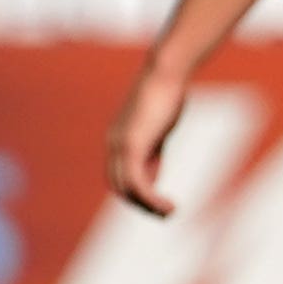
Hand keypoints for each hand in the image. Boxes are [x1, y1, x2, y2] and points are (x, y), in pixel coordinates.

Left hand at [107, 62, 188, 217]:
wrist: (166, 71)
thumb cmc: (168, 92)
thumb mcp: (159, 128)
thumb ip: (152, 153)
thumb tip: (151, 180)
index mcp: (117, 138)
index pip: (119, 175)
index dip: (136, 190)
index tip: (158, 199)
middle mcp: (113, 144)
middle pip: (118, 185)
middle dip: (140, 203)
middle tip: (163, 212)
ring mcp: (120, 145)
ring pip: (126, 188)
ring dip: (147, 206)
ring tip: (169, 212)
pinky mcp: (132, 146)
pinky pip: (137, 183)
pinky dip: (151, 199)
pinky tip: (168, 205)